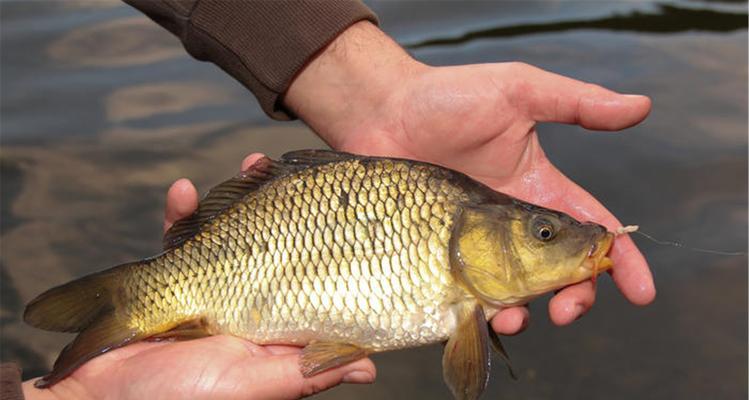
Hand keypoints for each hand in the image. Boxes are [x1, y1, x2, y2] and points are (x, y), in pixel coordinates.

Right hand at [23, 177, 374, 399]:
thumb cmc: (180, 399)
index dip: (318, 236)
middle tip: (283, 169)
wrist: (103, 399)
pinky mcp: (170, 283)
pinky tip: (181, 191)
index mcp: (272, 323)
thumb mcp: (254, 385)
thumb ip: (304, 372)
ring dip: (237, 194)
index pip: (304, 272)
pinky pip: (176, 239)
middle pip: (268, 241)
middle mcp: (246, 300)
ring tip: (249, 163)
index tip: (328, 200)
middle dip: (277, 203)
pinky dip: (179, 213)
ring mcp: (209, 288)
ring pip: (228, 230)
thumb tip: (369, 366)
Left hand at [284, 21, 655, 331]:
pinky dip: (476, 313)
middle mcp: (510, 226)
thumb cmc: (448, 97)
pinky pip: (461, 294)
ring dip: (525, 313)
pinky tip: (477, 314)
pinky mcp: (436, 256)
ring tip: (516, 316)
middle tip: (570, 310)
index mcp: (537, 191)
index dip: (620, 261)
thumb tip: (641, 107)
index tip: (642, 291)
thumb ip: (575, 102)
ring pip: (512, 293)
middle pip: (558, 274)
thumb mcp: (518, 91)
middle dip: (575, 298)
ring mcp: (472, 245)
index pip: (590, 230)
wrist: (382, 111)